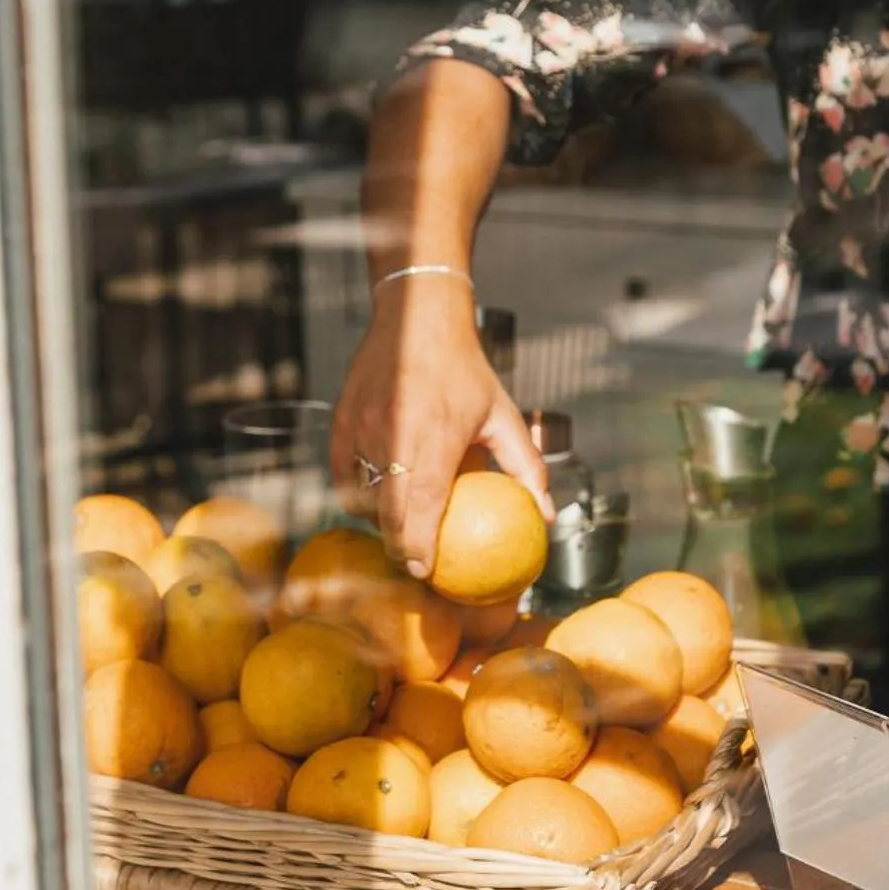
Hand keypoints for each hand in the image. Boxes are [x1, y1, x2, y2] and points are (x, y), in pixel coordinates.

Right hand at [331, 279, 551, 578]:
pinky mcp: (341, 422)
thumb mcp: (502, 414)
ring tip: (399, 532)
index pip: (423, 503)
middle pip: (388, 509)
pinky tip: (378, 500)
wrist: (415, 317)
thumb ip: (526, 467)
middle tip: (413, 566)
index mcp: (436, 432)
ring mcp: (362, 427)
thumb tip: (547, 516)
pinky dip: (358, 493)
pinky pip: (344, 474)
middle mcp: (394, 432)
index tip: (426, 572)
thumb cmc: (465, 370)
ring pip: (361, 494)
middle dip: (396, 546)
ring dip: (379, 519)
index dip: (420, 545)